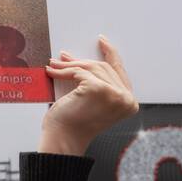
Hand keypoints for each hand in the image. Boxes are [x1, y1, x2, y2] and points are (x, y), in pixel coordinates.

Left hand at [40, 36, 139, 155]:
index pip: (120, 72)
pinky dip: (62, 71)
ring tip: (55, 65)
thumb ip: (98, 83)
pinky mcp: (98, 88)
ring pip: (90, 68)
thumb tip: (78, 58)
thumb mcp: (92, 101)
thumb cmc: (74, 124)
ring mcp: (114, 93)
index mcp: (129, 103)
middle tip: (63, 57)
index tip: (102, 41)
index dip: (111, 54)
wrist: (63, 139)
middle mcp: (127, 99)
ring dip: (69, 65)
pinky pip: (77, 72)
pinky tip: (52, 71)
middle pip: (104, 68)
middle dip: (82, 61)